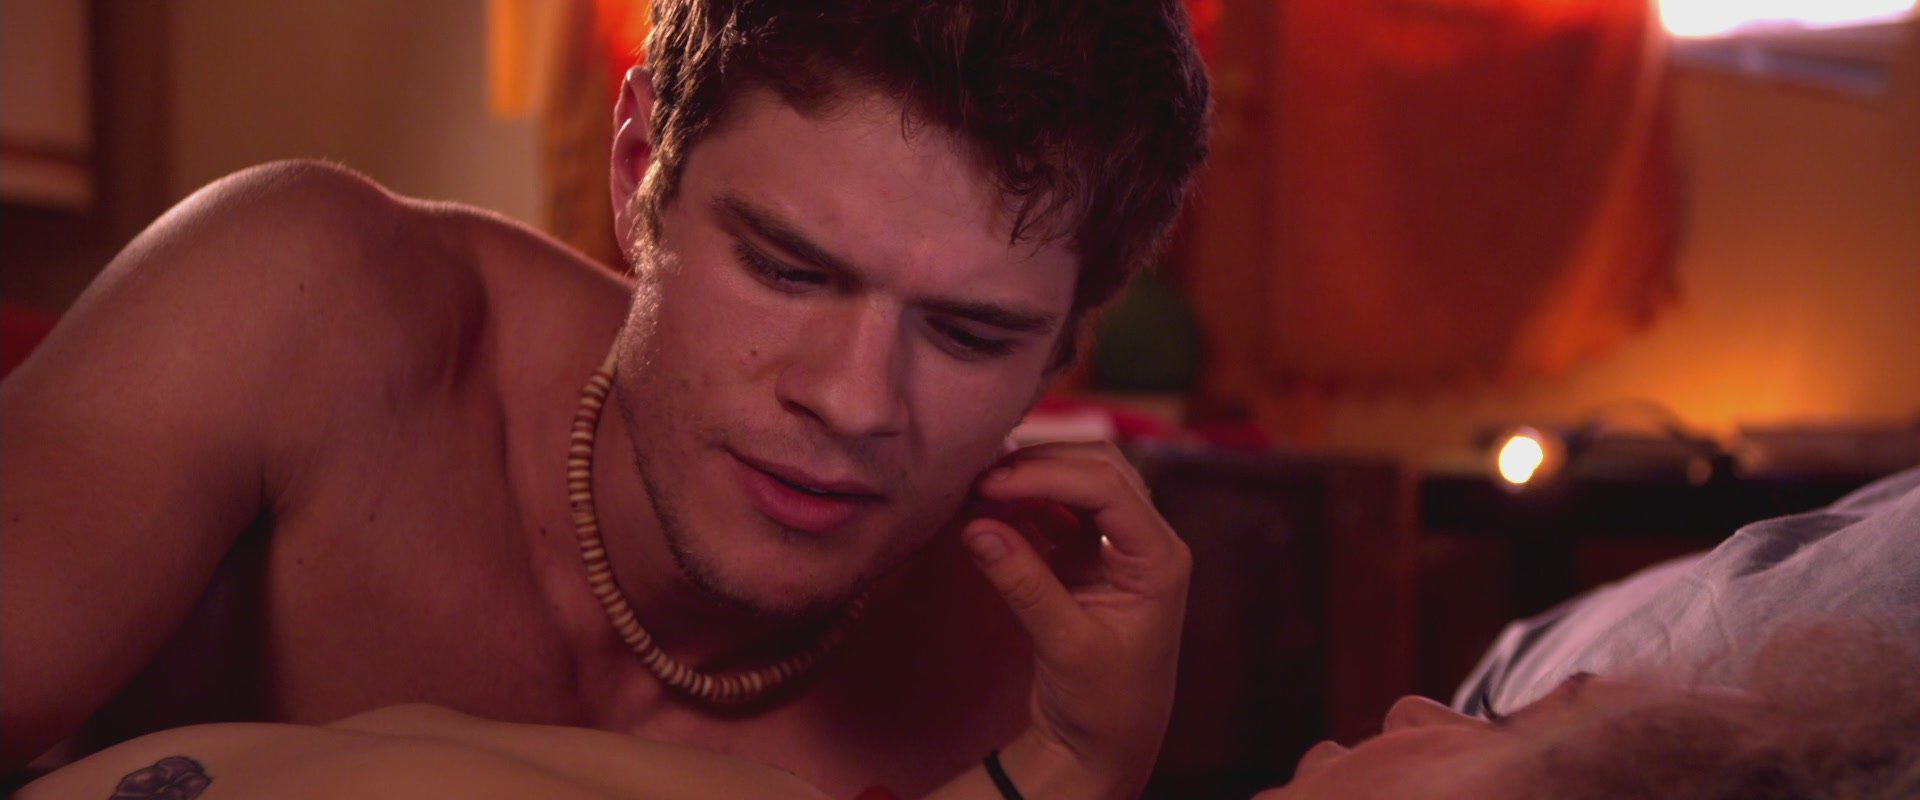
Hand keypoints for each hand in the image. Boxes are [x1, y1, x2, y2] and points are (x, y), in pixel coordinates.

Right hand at [959, 440, 1191, 799]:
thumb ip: (1024, 583)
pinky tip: (989, 508)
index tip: (992, 483)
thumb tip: (975, 526)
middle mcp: (1146, 542)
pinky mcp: (1087, 558)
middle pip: (1098, 469)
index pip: (1108, 488)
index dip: (1048, 475)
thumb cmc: (1102, 704)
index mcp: (1160, 558)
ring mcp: (1116, 546)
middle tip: (979, 478)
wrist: (1103, 746)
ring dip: (1030, 478)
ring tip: (978, 489)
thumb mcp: (1065, 645)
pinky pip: (1056, 511)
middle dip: (1039, 464)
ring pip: (1078, 482)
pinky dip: (1024, 503)